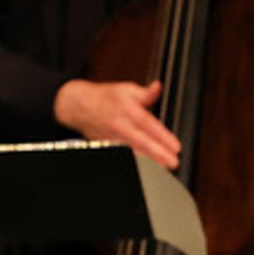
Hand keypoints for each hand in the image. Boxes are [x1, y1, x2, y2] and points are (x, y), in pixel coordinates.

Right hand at [53, 78, 180, 168]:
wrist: (78, 106)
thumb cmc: (104, 98)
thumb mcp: (126, 89)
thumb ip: (145, 93)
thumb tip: (157, 87)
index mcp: (126, 109)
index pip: (148, 124)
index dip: (163, 137)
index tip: (175, 146)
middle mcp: (118, 124)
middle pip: (140, 141)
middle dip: (158, 153)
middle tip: (173, 162)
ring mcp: (111, 137)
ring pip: (131, 151)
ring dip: (147, 160)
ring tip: (162, 166)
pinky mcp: (105, 145)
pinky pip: (121, 154)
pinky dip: (133, 161)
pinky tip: (144, 167)